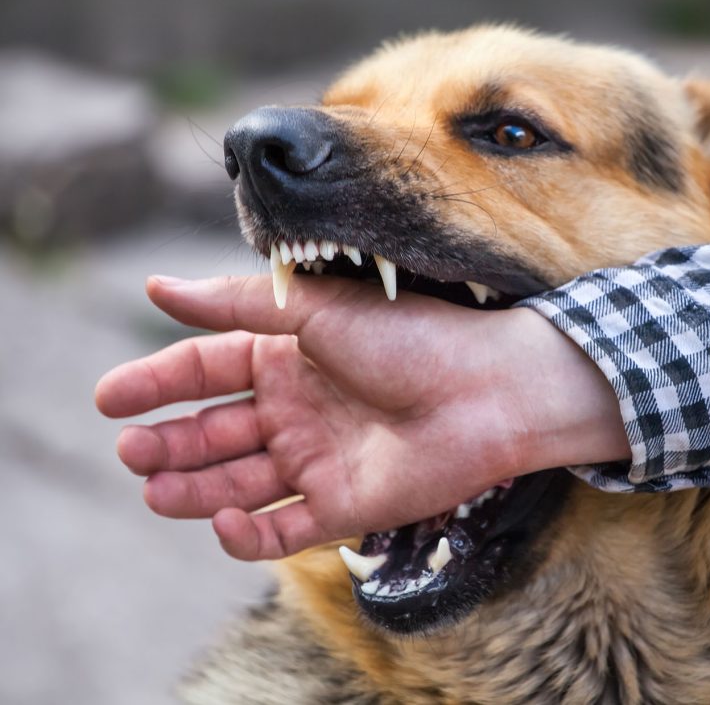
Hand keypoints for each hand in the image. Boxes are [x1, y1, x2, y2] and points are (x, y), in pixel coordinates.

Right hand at [94, 275, 625, 560]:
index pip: (207, 369)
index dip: (157, 383)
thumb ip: (236, 305)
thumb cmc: (411, 336)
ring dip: (193, 487)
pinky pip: (283, 529)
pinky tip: (222, 520)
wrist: (490, 388)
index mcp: (289, 355)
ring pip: (238, 480)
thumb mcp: (316, 309)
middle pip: (214, 430)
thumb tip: (156, 287)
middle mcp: (298, 408)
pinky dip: (248, 533)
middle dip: (169, 441)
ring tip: (153, 487)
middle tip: (130, 451)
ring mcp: (319, 459)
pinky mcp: (344, 506)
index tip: (108, 399)